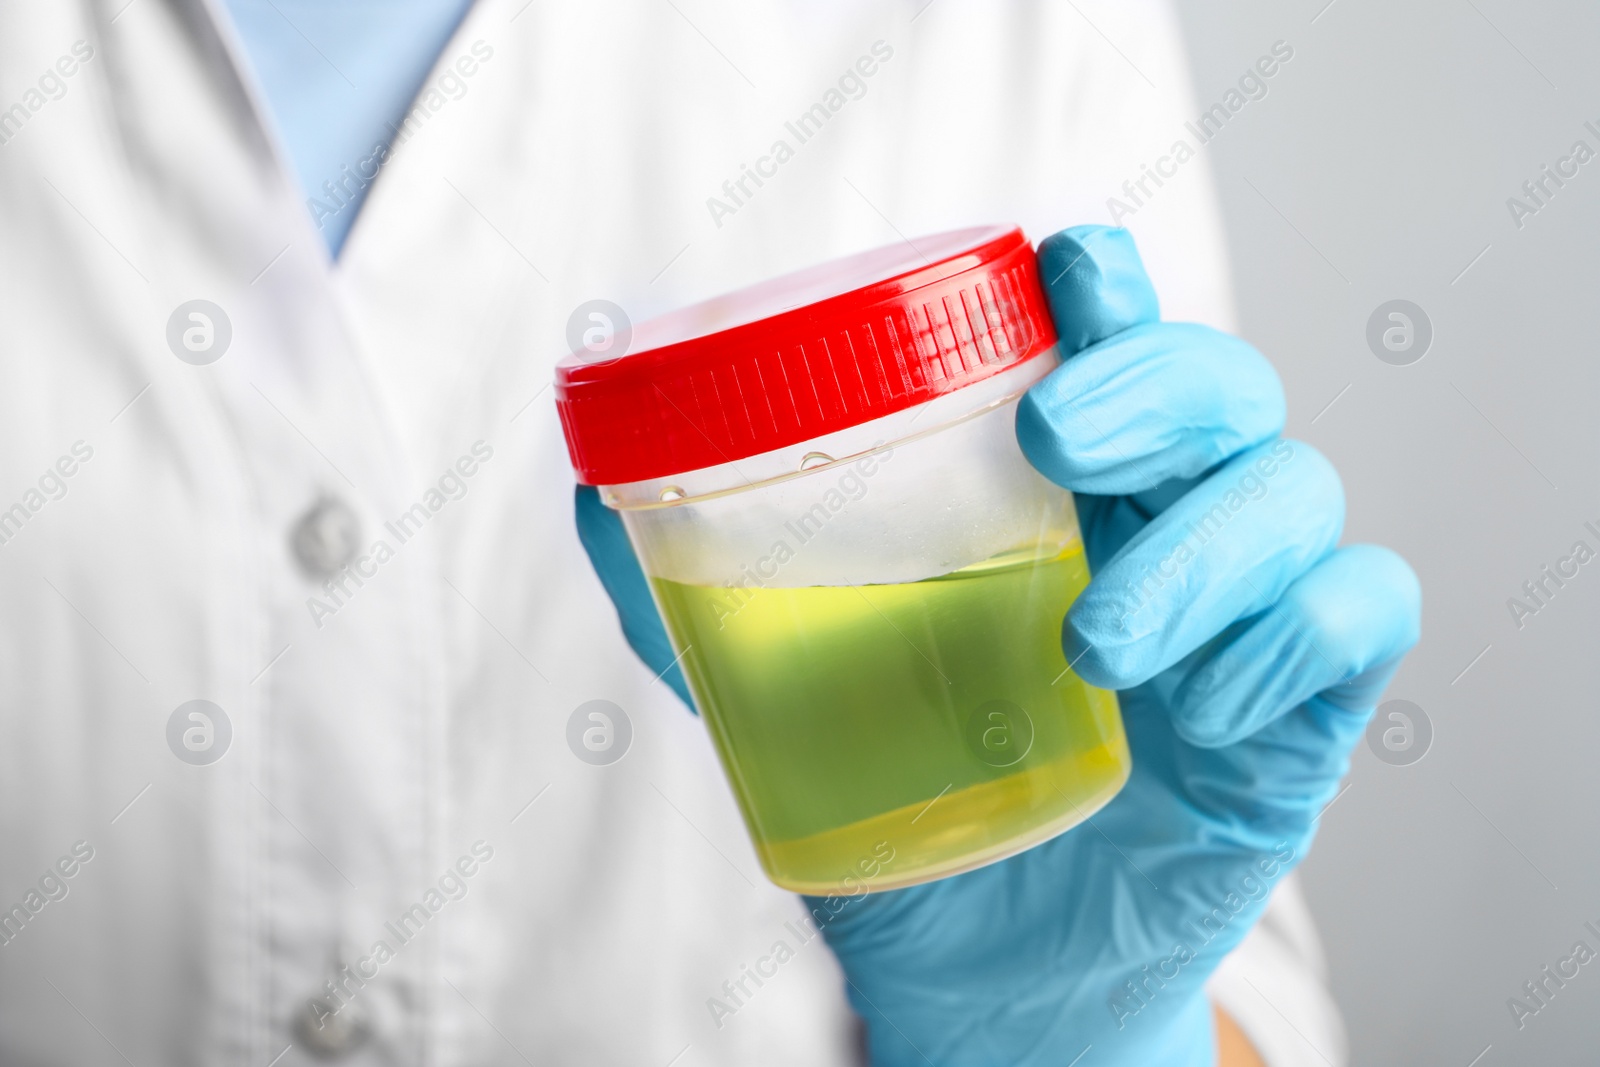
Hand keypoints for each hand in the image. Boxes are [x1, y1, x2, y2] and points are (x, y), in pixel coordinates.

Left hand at [575, 226, 1419, 1065]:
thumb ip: (705, 598)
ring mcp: (1241, 615)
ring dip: (1206, 551)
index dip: (1105, 287)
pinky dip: (1293, 639)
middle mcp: (1161, 528)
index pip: (1107, 344)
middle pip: (1221, 386)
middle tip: (1059, 437)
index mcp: (1056, 498)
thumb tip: (593, 495)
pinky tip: (1203, 709)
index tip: (1064, 269)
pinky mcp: (1300, 712)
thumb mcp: (792, 695)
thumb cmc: (905, 804)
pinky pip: (1361, 617)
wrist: (988, 975)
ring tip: (1094, 645)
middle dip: (1159, 382)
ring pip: (1296, 492)